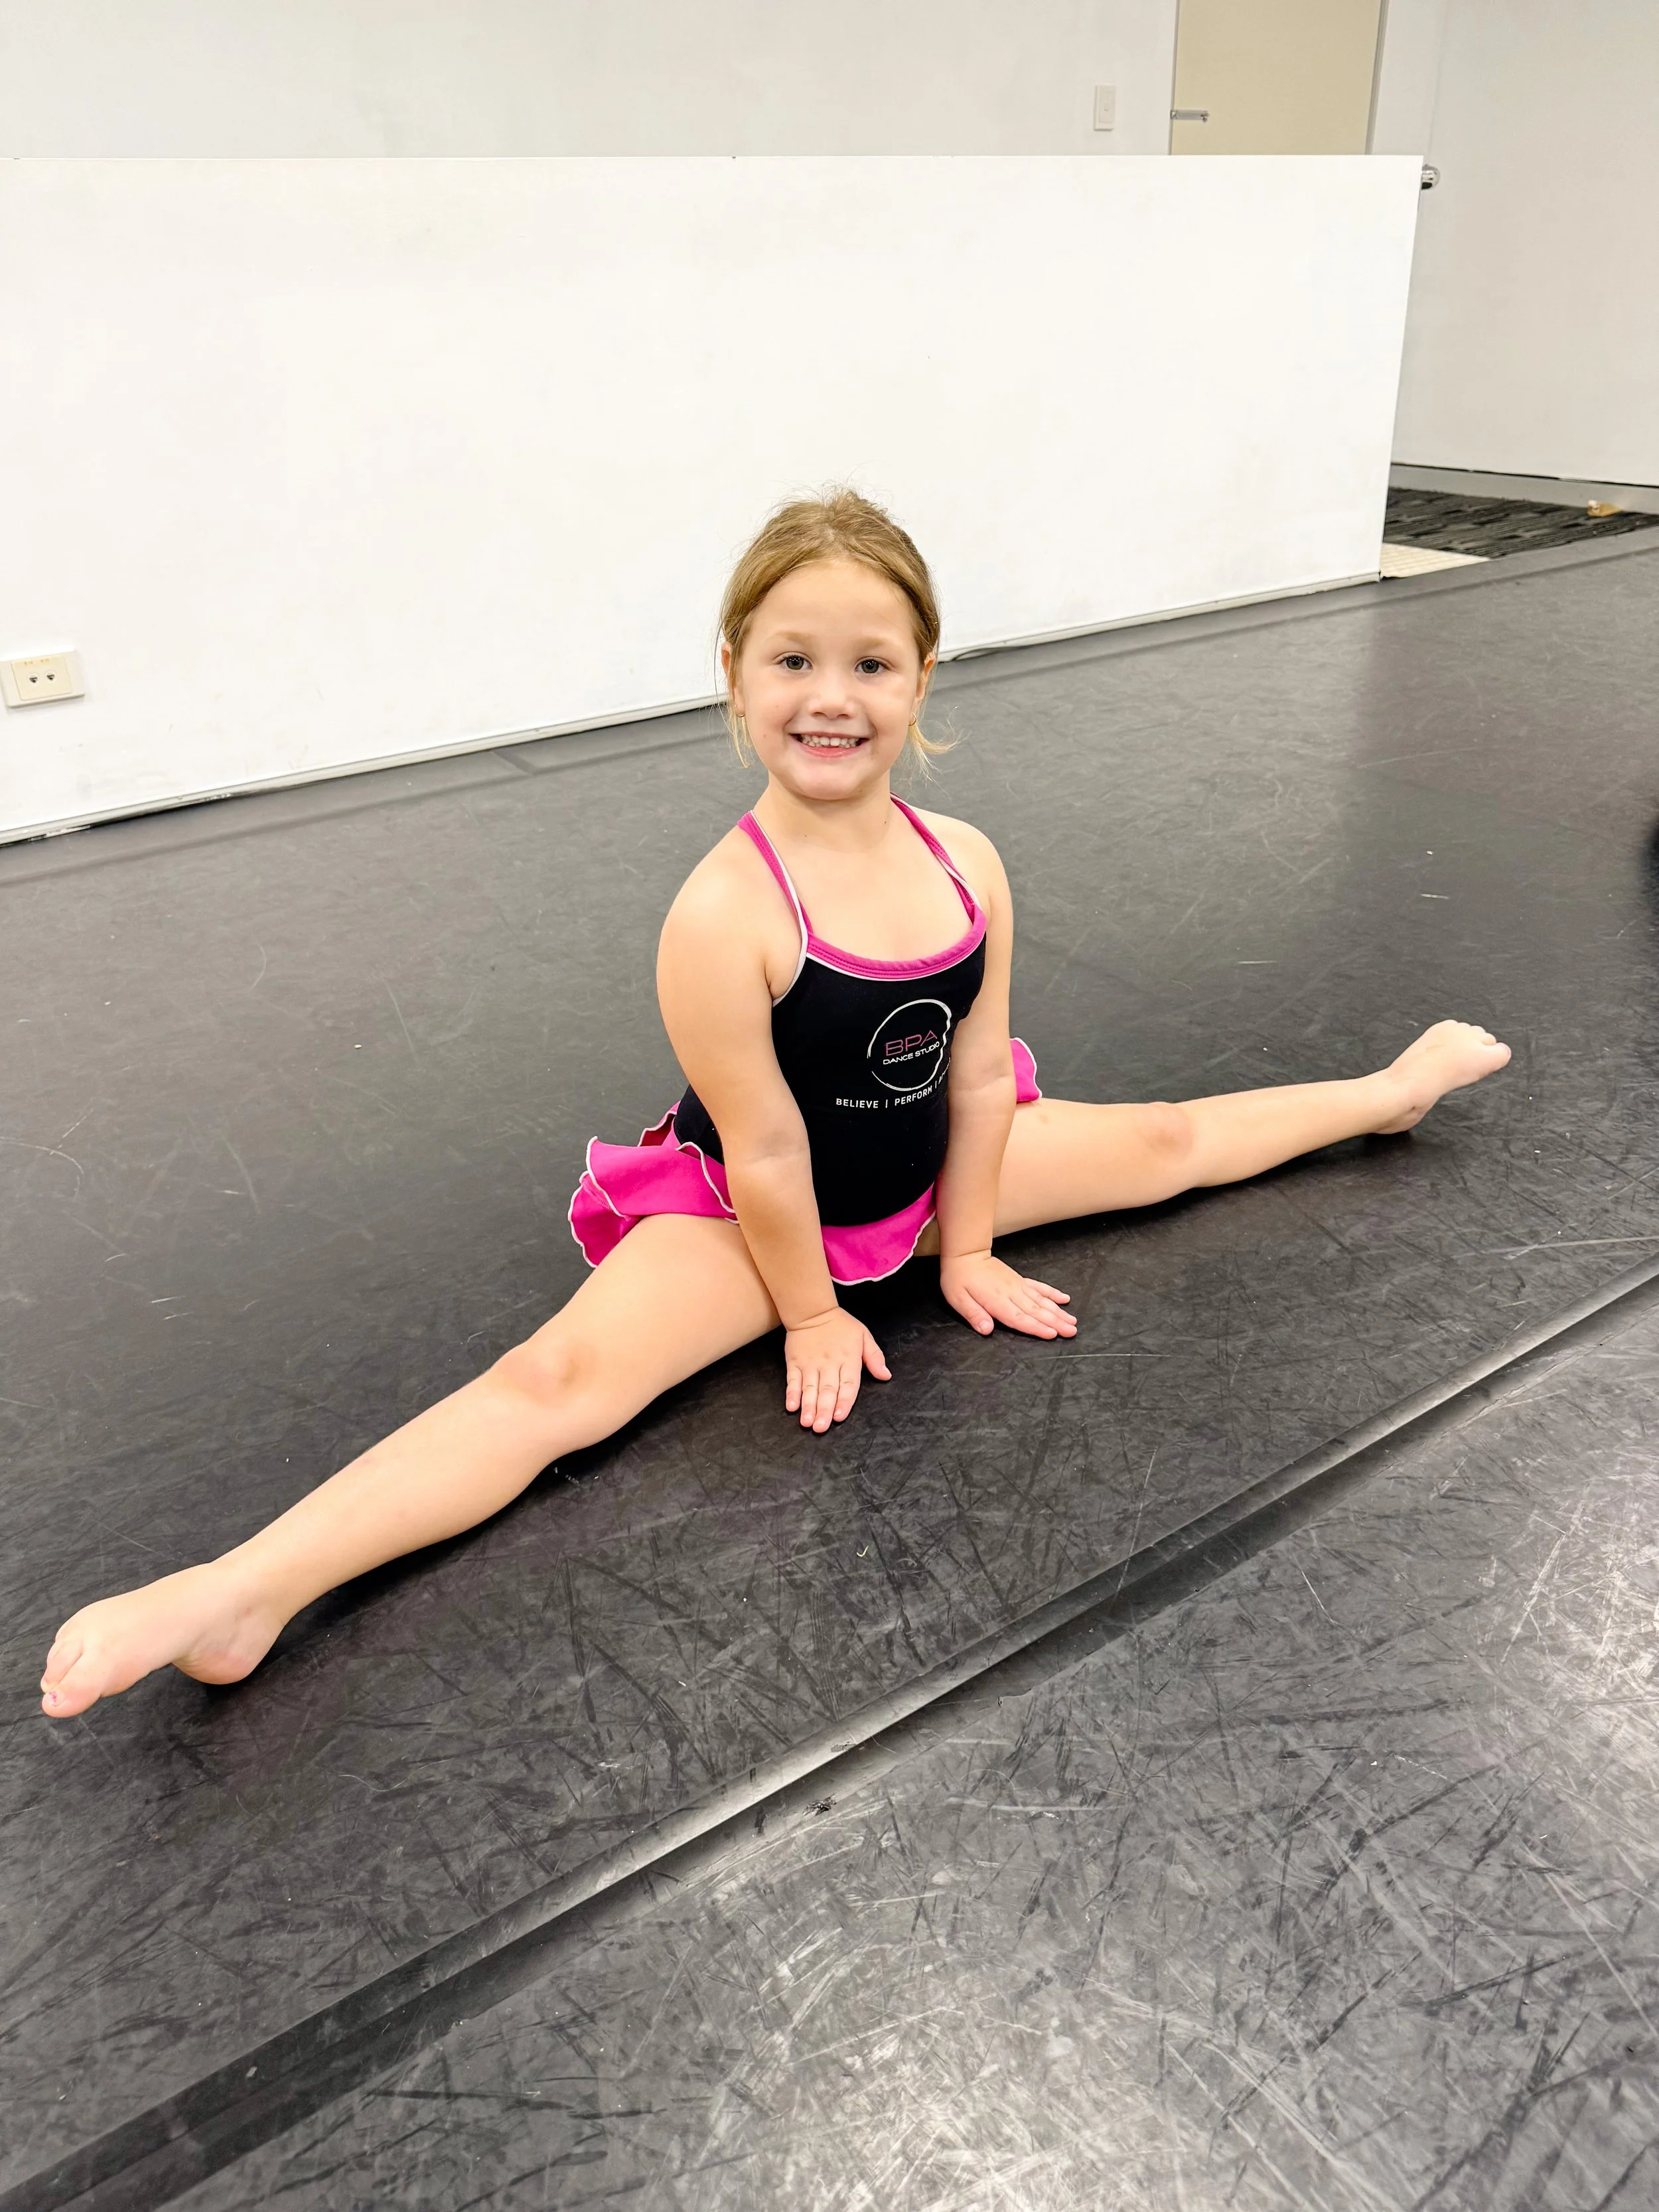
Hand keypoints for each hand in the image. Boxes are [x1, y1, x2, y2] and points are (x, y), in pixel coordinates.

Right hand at [783, 1307, 891, 1431]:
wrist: (812, 1310)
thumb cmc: (840, 1325)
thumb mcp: (864, 1336)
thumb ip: (875, 1357)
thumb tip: (885, 1375)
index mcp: (848, 1359)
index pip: (848, 1384)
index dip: (844, 1401)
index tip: (840, 1416)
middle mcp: (829, 1364)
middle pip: (827, 1390)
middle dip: (824, 1410)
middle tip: (821, 1427)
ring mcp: (810, 1364)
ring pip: (809, 1388)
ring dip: (808, 1406)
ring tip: (807, 1422)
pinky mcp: (795, 1362)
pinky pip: (793, 1380)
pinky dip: (792, 1393)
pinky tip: (792, 1406)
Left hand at [941, 1250, 1075, 1339]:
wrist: (966, 1254)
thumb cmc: (959, 1278)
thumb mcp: (958, 1299)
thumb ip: (974, 1314)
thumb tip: (987, 1330)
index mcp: (996, 1301)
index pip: (1019, 1318)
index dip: (1036, 1327)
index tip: (1052, 1334)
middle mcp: (1011, 1293)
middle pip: (1036, 1311)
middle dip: (1056, 1322)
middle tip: (1072, 1332)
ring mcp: (1018, 1285)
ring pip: (1042, 1300)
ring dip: (1058, 1312)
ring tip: (1073, 1321)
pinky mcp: (1019, 1279)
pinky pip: (1039, 1287)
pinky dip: (1053, 1293)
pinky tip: (1065, 1299)